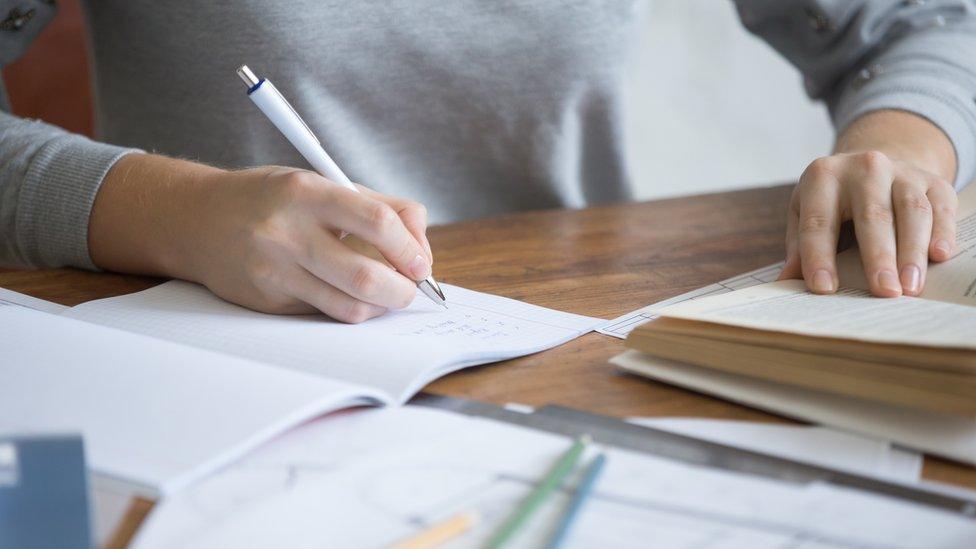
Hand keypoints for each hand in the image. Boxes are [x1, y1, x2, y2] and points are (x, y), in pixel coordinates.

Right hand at [89, 155, 432, 322]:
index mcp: (307, 193)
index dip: (411, 249)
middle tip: (409, 289)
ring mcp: (274, 271)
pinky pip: (323, 313)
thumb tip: (420, 245)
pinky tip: (343, 292)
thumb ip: (376, 206)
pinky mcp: (268, 301)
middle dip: (402, 290)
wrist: (197, 219)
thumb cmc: (272, 198)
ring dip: (378, 306)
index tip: (420, 262)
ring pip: (348, 307)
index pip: (378, 222)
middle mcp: (287, 233)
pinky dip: (345, 307)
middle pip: (366, 276)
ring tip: (383, 294)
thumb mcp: (320, 183)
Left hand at [780, 150, 956, 296]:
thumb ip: (799, 246)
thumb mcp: (806, 214)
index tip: (823, 289)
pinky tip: (939, 257)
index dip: (819, 256)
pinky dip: (942, 231)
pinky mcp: (933, 181)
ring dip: (912, 251)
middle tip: (884, 293)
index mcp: (822, 177)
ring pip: (911, 211)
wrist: (871, 168)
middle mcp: (864, 168)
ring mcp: (902, 172)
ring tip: (911, 287)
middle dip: (878, 257)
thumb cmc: (832, 203)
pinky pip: (941, 206)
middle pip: (872, 216)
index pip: (818, 222)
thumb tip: (786, 282)